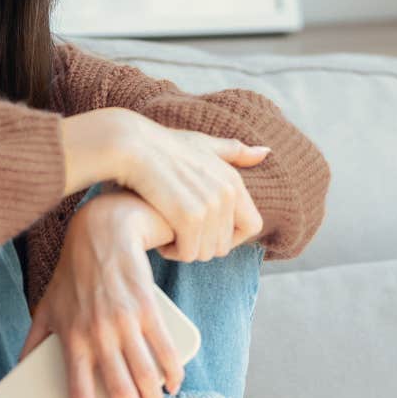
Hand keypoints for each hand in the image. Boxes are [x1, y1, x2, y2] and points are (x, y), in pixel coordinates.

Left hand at [17, 190, 187, 397]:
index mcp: (69, 342)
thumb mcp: (44, 308)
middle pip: (119, 394)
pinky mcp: (148, 310)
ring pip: (145, 378)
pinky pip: (166, 352)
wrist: (102, 232)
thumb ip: (33, 344)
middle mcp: (96, 336)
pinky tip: (172, 381)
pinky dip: (172, 374)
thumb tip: (19, 374)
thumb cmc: (72, 275)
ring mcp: (124, 323)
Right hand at [106, 116, 268, 261]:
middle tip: (180, 236)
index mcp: (233, 180)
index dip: (232, 237)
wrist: (131, 145)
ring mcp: (209, 206)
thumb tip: (265, 152)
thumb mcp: (203, 144)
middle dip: (202, 246)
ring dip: (186, 251)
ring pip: (206, 252)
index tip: (206, 233)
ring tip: (168, 236)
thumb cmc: (162, 145)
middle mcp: (227, 194)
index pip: (253, 226)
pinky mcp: (187, 217)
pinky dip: (173, 252)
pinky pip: (188, 253)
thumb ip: (234, 152)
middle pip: (225, 245)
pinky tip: (160, 241)